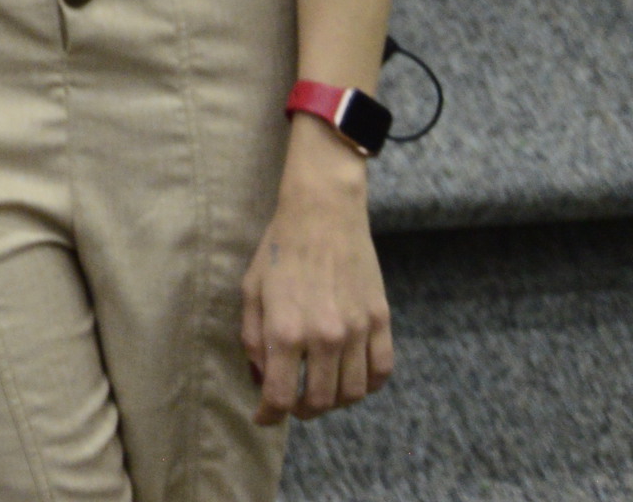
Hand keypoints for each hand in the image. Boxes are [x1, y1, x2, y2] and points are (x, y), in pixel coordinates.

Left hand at [239, 119, 391, 422]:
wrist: (322, 214)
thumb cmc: (279, 250)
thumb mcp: (251, 291)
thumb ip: (253, 339)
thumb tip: (262, 378)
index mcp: (286, 330)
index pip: (280, 396)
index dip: (270, 415)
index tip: (264, 418)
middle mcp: (325, 336)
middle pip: (320, 402)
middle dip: (301, 410)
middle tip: (291, 404)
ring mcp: (357, 330)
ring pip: (352, 393)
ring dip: (334, 402)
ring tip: (319, 392)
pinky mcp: (380, 320)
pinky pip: (381, 372)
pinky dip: (367, 386)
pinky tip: (350, 380)